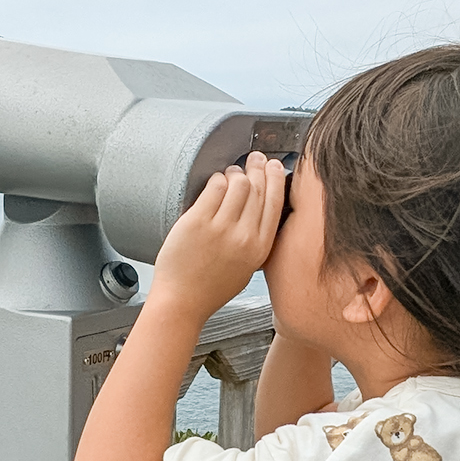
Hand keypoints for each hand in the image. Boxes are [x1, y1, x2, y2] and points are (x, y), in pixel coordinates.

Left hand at [149, 151, 285, 320]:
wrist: (182, 301)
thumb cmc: (211, 287)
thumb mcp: (247, 267)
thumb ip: (256, 239)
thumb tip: (260, 207)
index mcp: (260, 248)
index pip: (276, 203)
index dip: (277, 179)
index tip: (275, 167)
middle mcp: (244, 236)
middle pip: (259, 189)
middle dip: (259, 168)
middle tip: (256, 158)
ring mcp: (221, 228)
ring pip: (239, 184)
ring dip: (236, 172)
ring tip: (231, 171)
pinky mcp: (197, 222)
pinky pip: (214, 187)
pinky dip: (217, 179)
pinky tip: (215, 181)